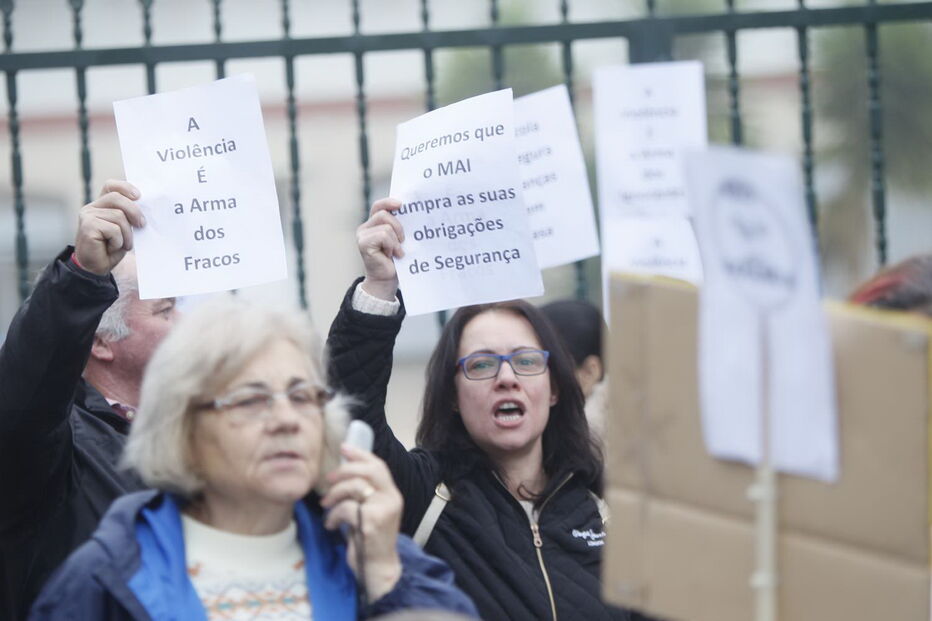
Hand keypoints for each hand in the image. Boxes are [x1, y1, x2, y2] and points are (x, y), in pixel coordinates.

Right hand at [74, 180, 143, 275]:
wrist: (97, 267)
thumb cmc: (113, 247)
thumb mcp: (124, 228)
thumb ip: (129, 215)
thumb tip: (146, 207)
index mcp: (102, 205)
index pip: (111, 185)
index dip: (125, 187)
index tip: (139, 196)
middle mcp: (92, 207)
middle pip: (117, 198)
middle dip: (134, 212)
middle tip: (142, 225)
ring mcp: (88, 215)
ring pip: (118, 216)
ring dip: (127, 234)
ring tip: (123, 244)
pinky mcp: (87, 226)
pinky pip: (113, 229)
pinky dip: (119, 241)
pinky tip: (112, 247)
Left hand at [321, 444, 403, 601]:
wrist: (378, 568)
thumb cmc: (369, 540)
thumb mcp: (371, 512)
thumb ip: (364, 494)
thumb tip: (342, 472)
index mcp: (392, 495)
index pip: (379, 466)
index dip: (361, 454)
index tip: (344, 447)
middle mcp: (391, 499)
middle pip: (368, 471)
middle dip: (344, 471)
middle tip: (328, 479)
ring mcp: (383, 510)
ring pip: (353, 487)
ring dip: (334, 495)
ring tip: (326, 506)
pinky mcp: (371, 522)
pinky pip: (345, 508)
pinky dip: (332, 516)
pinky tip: (330, 525)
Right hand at [356, 197, 403, 300]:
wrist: (387, 280)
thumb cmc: (396, 261)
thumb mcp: (399, 239)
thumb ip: (399, 226)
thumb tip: (410, 211)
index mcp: (373, 224)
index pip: (379, 206)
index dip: (389, 202)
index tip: (402, 204)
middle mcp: (365, 227)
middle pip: (384, 214)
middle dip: (398, 227)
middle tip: (403, 241)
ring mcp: (362, 235)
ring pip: (386, 227)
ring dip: (396, 241)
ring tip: (396, 252)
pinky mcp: (363, 243)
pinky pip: (383, 236)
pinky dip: (392, 246)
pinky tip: (392, 255)